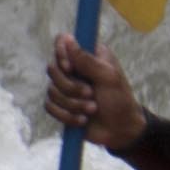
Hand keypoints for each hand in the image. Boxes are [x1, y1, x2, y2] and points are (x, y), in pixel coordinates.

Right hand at [43, 35, 145, 149]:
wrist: (120, 130)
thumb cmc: (120, 100)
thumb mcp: (109, 77)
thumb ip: (88, 60)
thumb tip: (68, 40)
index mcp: (88, 55)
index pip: (63, 41)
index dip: (61, 53)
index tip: (69, 67)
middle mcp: (74, 68)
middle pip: (53, 68)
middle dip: (71, 86)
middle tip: (91, 93)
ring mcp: (66, 87)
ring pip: (51, 90)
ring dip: (73, 104)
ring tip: (92, 109)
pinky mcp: (61, 105)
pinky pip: (49, 107)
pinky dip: (66, 115)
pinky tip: (82, 120)